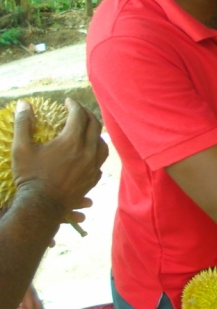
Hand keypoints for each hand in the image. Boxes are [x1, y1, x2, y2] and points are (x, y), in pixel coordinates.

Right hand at [12, 98, 107, 220]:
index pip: (79, 115)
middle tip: (77, 110)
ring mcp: (93, 166)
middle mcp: (87, 152)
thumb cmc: (29, 177)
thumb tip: (24, 104)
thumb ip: (23, 124)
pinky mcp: (93, 178)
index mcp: (71, 142)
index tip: (67, 101)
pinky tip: (88, 152)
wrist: (41, 207)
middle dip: (87, 114)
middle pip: (95, 125)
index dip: (74, 105)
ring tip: (86, 130)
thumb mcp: (21, 148)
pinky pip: (100, 160)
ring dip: (95, 133)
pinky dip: (95, 152)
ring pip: (103, 143)